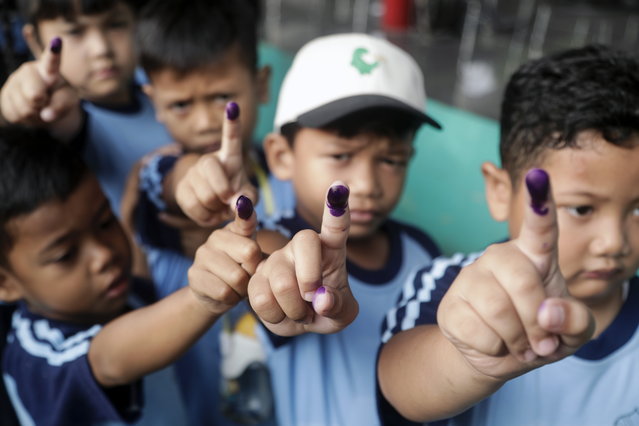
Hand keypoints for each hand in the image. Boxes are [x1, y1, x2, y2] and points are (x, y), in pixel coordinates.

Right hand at [0, 37, 78, 125]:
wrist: (41, 106)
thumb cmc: (59, 98)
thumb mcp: (68, 101)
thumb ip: (62, 106)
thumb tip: (46, 115)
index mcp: (49, 69)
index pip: (51, 61)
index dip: (54, 52)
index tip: (57, 41)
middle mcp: (29, 71)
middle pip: (35, 94)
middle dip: (42, 104)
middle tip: (44, 101)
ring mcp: (14, 82)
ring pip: (25, 108)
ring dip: (34, 113)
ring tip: (38, 106)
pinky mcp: (5, 95)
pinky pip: (16, 115)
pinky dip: (26, 119)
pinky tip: (28, 110)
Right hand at [175, 102, 257, 226]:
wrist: (215, 207)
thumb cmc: (236, 197)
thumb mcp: (248, 197)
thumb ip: (249, 199)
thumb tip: (236, 203)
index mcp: (230, 157)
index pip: (231, 138)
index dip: (232, 123)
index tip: (232, 105)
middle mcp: (209, 160)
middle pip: (212, 173)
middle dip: (223, 192)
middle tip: (228, 200)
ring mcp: (193, 173)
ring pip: (204, 195)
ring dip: (216, 209)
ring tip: (219, 207)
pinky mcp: (181, 188)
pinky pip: (193, 207)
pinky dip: (205, 217)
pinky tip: (210, 213)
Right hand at [188, 195, 261, 314]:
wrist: (217, 296)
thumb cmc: (241, 271)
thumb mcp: (254, 255)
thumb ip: (255, 241)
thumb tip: (246, 217)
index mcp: (233, 229)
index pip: (245, 222)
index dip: (246, 214)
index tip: (243, 202)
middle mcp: (215, 237)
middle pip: (250, 254)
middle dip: (254, 271)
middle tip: (247, 275)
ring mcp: (202, 254)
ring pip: (237, 277)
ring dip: (243, 288)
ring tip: (237, 285)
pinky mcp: (193, 275)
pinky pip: (224, 292)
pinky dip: (231, 298)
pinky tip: (226, 294)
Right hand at [248, 182, 357, 335]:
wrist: (298, 323)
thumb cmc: (326, 310)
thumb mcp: (342, 315)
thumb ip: (338, 307)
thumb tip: (321, 300)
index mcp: (330, 249)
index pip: (335, 226)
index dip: (337, 209)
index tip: (339, 187)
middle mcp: (301, 247)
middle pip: (304, 245)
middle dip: (310, 279)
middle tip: (313, 300)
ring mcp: (277, 259)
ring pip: (281, 282)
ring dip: (294, 309)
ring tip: (300, 312)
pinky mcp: (256, 275)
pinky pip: (261, 298)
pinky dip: (275, 315)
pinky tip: (281, 312)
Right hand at [437, 168, 593, 379]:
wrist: (498, 357)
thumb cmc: (540, 335)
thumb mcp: (572, 333)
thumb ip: (575, 321)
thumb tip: (546, 312)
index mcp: (534, 256)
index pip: (540, 226)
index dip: (539, 202)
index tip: (538, 175)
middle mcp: (499, 258)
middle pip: (522, 281)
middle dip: (537, 322)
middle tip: (542, 343)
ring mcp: (470, 278)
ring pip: (497, 309)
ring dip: (516, 339)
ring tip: (520, 345)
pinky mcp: (450, 304)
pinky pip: (476, 329)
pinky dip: (493, 348)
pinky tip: (493, 343)